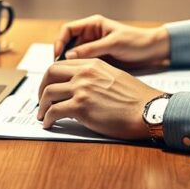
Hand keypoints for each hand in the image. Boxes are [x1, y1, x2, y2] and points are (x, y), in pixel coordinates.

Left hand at [36, 59, 162, 139]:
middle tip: (41, 100)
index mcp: (92, 64)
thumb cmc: (136, 98)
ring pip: (49, 93)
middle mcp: (84, 73)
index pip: (61, 64)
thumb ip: (95, 77)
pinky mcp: (81, 107)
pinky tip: (49, 124)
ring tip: (43, 115)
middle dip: (41, 88)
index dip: (50, 77)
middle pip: (50, 74)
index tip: (48, 86)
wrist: (147, 110)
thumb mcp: (114, 76)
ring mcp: (81, 89)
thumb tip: (81, 87)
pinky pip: (54, 111)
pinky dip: (48, 118)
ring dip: (42, 106)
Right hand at [54, 14, 169, 68]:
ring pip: (73, 56)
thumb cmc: (136, 42)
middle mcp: (90, 35)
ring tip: (65, 77)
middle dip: (61, 56)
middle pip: (67, 44)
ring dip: (68, 65)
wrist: (152, 52)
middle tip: (57, 70)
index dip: (59, 41)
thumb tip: (68, 56)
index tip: (57, 55)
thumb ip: (91, 49)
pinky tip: (76, 80)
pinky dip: (77, 71)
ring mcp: (93, 48)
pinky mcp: (98, 60)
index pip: (67, 30)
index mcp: (93, 25)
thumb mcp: (113, 43)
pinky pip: (82, 65)